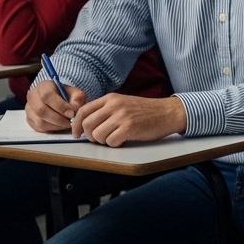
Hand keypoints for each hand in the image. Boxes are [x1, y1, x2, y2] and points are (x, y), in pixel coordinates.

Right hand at [25, 81, 88, 132]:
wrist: (58, 99)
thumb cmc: (66, 95)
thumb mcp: (75, 92)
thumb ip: (78, 98)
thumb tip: (74, 110)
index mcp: (43, 86)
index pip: (48, 96)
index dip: (60, 106)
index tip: (71, 113)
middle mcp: (32, 97)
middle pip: (41, 111)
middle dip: (58, 119)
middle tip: (70, 122)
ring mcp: (29, 109)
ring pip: (40, 121)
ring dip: (56, 125)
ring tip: (66, 123)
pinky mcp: (29, 120)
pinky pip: (39, 128)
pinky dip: (52, 129)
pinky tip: (60, 125)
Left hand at [72, 94, 186, 145]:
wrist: (168, 112)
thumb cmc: (145, 111)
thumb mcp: (123, 103)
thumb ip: (105, 110)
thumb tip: (85, 124)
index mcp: (110, 98)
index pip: (83, 111)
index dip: (76, 125)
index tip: (76, 134)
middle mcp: (114, 105)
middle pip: (87, 125)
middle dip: (90, 136)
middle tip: (99, 139)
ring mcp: (122, 116)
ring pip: (98, 135)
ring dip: (103, 141)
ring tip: (114, 138)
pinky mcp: (129, 128)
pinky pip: (111, 141)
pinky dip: (115, 144)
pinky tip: (123, 139)